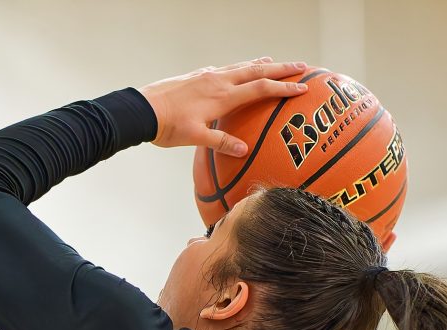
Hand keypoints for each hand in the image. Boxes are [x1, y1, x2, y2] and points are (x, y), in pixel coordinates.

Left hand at [139, 59, 307, 156]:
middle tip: (302, 65)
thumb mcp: (196, 138)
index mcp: (222, 96)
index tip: (303, 87)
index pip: (260, 89)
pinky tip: (238, 70)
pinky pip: (226, 68)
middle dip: (281, 67)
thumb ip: (221, 143)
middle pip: (257, 70)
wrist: (143, 109)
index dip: (283, 87)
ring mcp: (208, 76)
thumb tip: (244, 150)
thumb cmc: (168, 127)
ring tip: (274, 61)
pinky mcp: (197, 76)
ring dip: (261, 63)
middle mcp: (218, 80)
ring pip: (241, 66)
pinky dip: (239, 67)